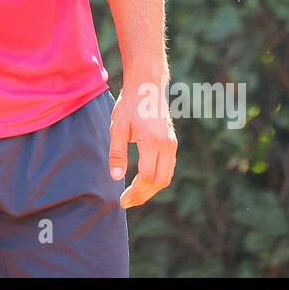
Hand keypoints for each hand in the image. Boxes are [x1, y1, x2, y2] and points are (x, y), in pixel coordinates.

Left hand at [108, 85, 177, 208]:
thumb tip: (116, 178)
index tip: (122, 199)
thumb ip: (117, 153)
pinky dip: (157, 179)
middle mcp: (166, 145)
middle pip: (160, 181)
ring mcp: (172, 144)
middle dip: (144, 196)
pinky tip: (143, 182)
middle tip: (127, 202)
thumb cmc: (130, 105)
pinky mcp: (172, 143)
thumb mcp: (118, 127)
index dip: (136, 192)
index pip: (147, 176)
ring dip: (151, 190)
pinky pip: (168, 168)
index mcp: (152, 141)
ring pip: (166, 177)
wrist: (147, 87)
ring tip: (134, 195)